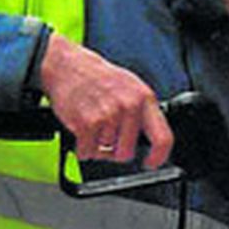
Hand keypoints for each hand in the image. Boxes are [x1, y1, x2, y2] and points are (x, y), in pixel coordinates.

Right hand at [36, 32, 172, 165]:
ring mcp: (109, 114)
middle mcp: (129, 106)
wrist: (65, 65)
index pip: (163, 138)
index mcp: (144, 98)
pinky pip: (87, 151)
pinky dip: (82, 147)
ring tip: (92, 124)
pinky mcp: (87, 122)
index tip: (150, 162)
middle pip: (127, 152)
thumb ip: (143, 112)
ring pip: (106, 151)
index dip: (158, 157)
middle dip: (115, 151)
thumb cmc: (97, 77)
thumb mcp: (131, 87)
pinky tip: (81, 130)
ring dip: (96, 145)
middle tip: (106, 138)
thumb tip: (152, 138)